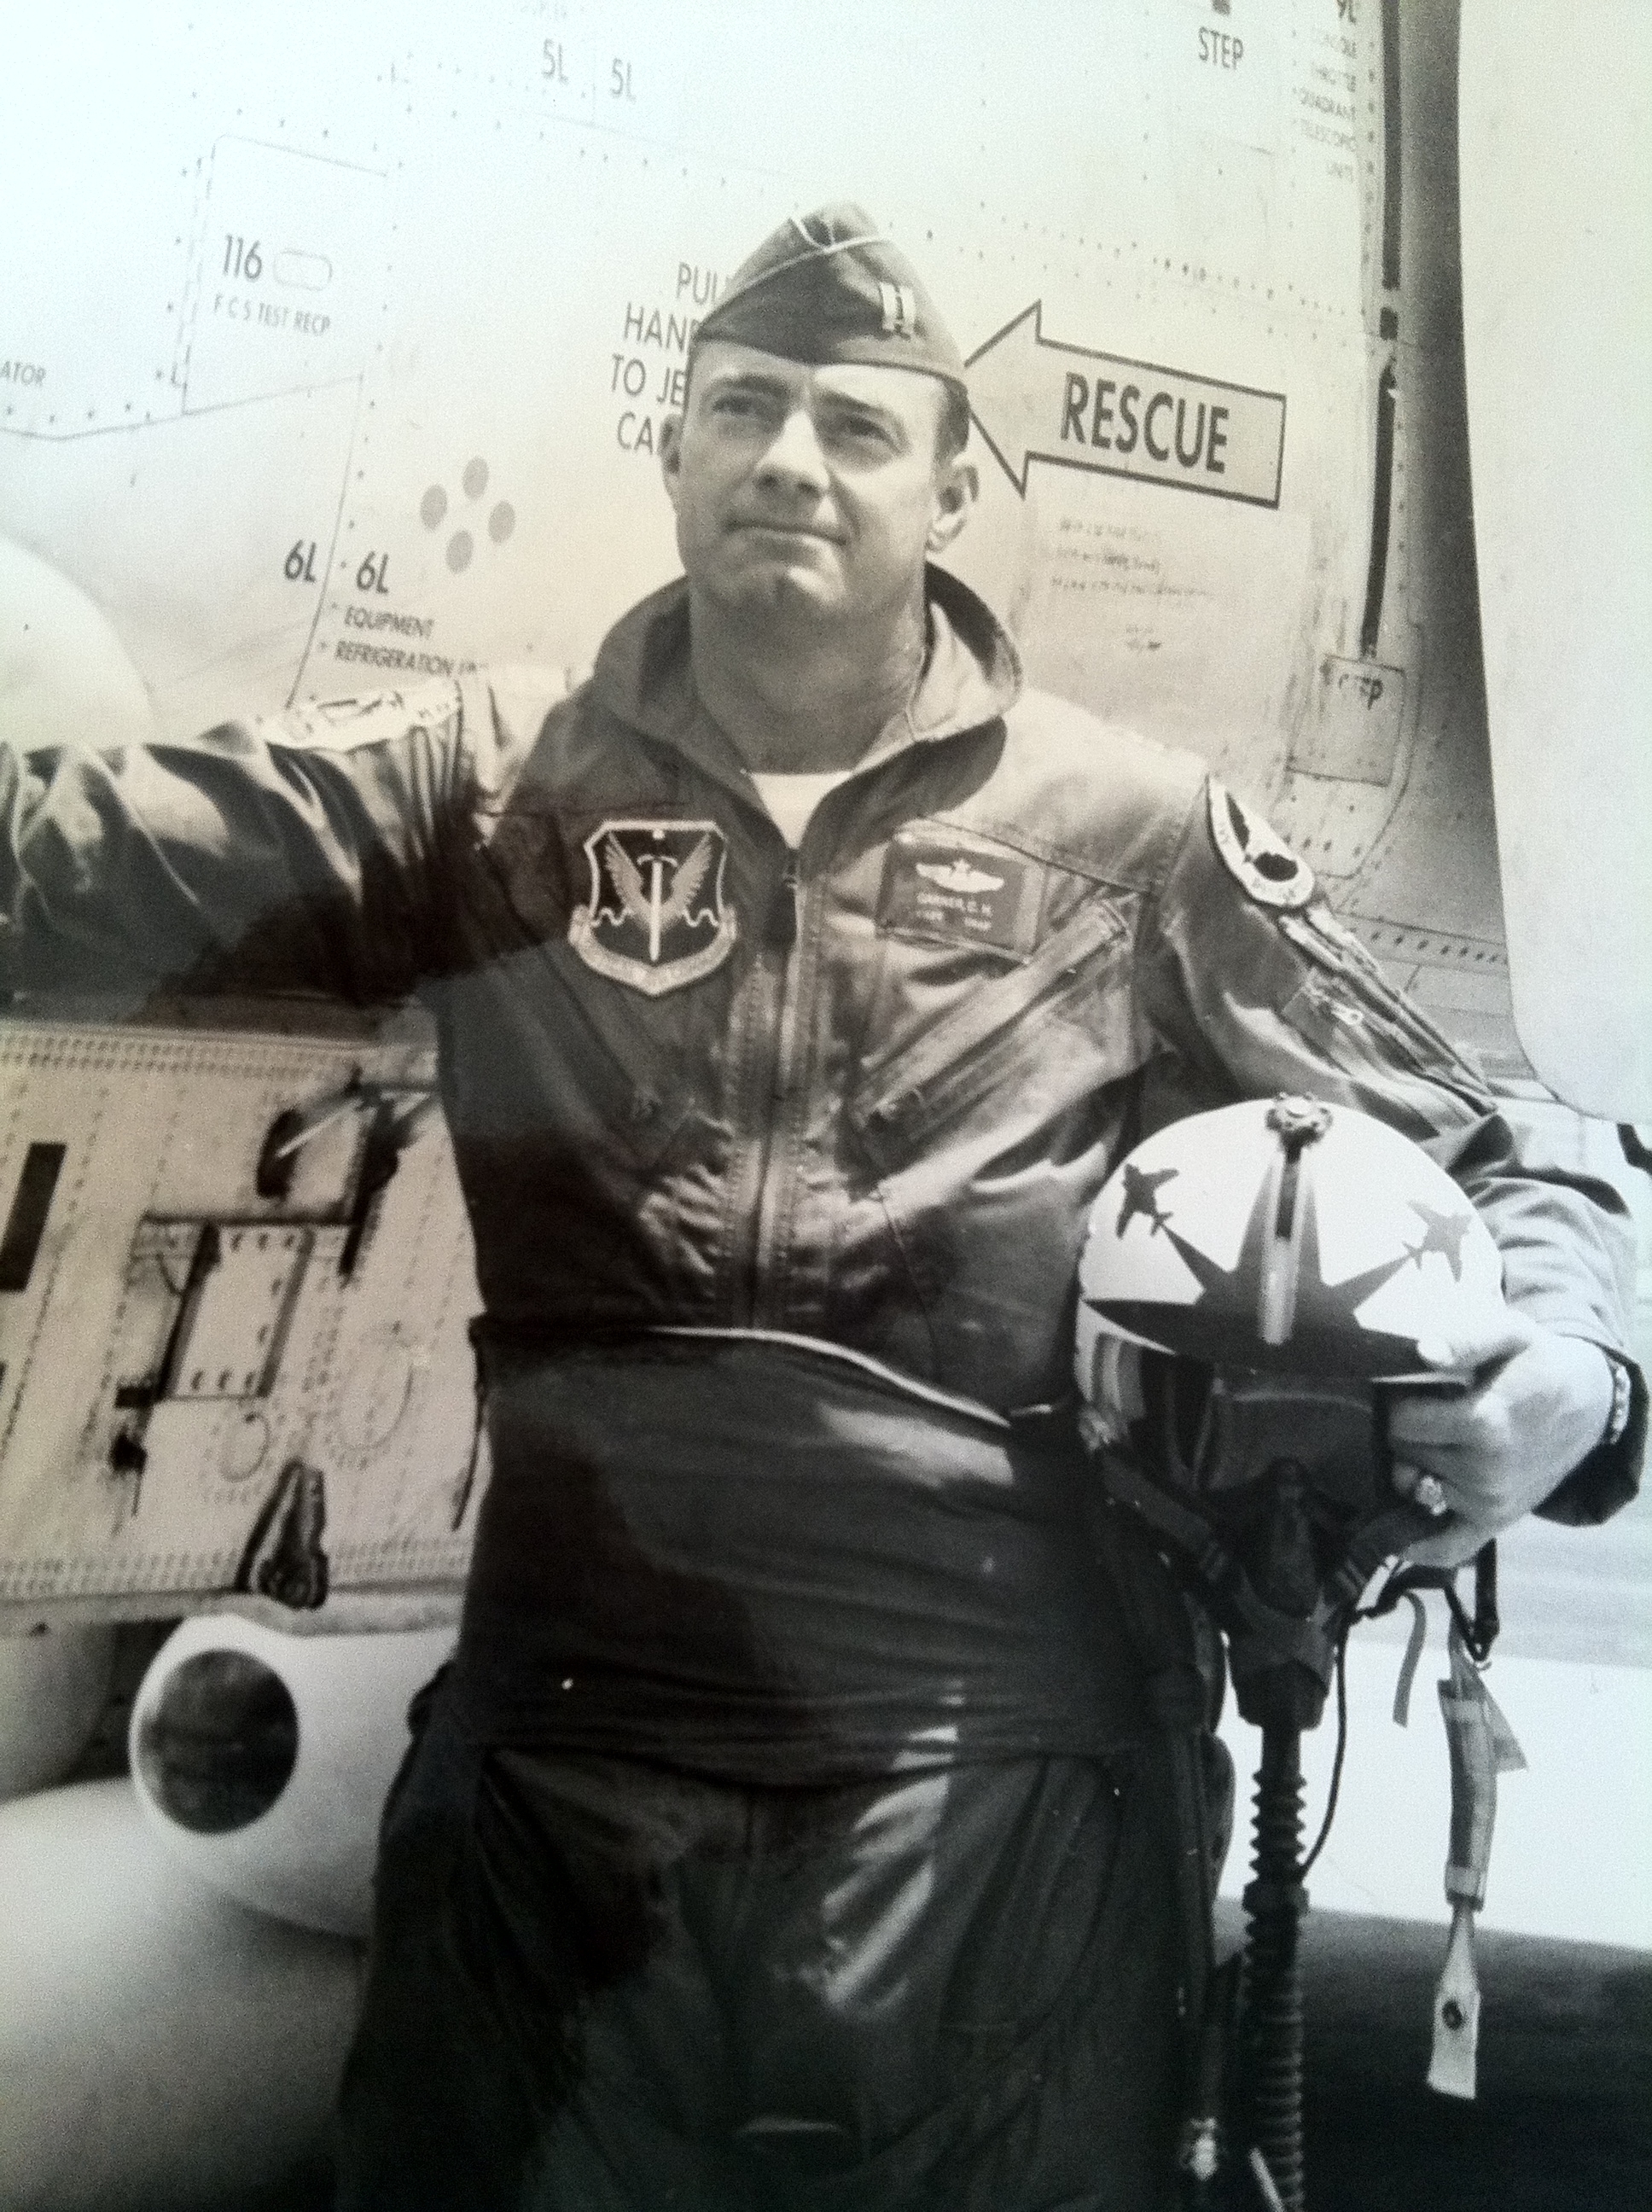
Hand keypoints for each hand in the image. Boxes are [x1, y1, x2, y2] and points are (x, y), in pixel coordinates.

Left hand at [1388, 1311, 1614, 1567]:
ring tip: (1438, 1440)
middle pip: (1404, 1453)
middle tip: (1429, 1413)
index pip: (1400, 1422)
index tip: (1411, 1391)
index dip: (1397, 1403)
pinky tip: (1398, 1531)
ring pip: (1414, 1485)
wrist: (1586, 1403)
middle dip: (1406, 1432)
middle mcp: (1485, 1470)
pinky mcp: (1496, 1521)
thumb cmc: (1537, 1364)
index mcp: (1484, 1423)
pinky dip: (1419, 1544)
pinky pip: (1447, 1546)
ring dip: (1415, 1465)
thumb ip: (1466, 1339)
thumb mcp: (1510, 1333)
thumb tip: (1424, 1352)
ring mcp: (1490, 1501)